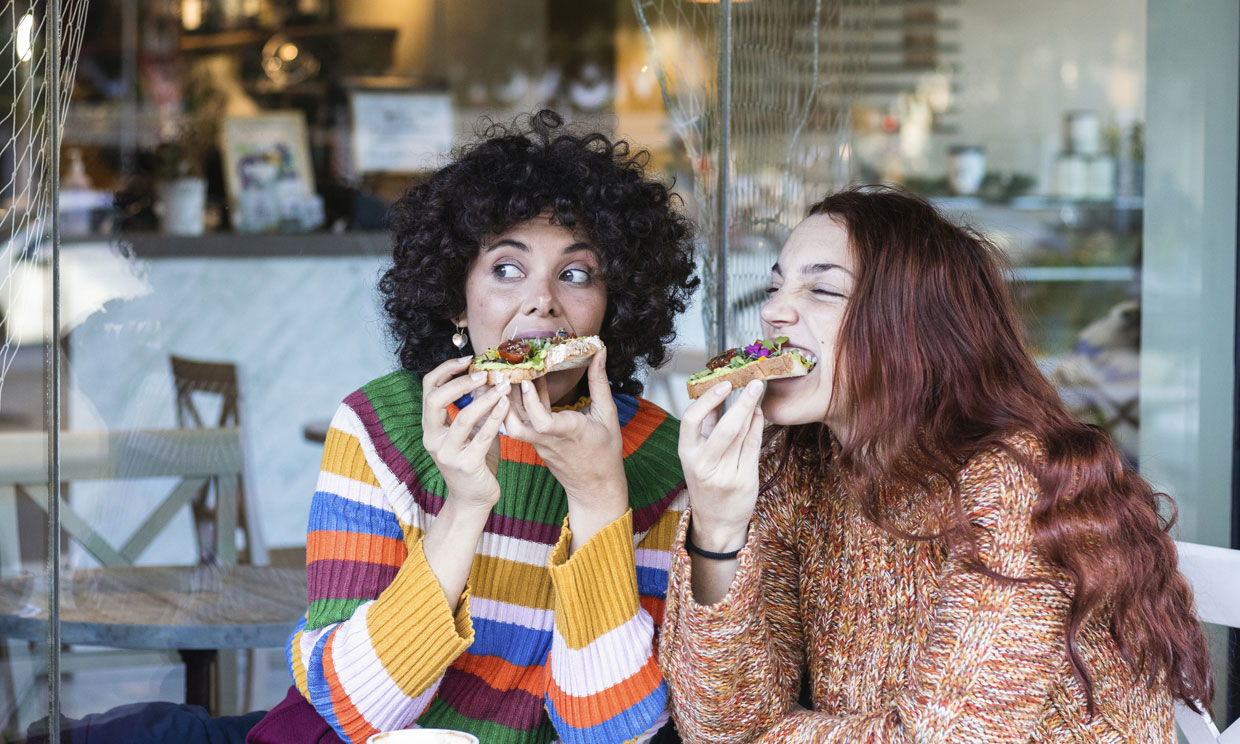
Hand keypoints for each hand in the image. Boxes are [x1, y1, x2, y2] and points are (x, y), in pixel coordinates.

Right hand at [421, 356, 509, 510]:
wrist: (474, 499)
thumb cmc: (474, 461)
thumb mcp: (471, 431)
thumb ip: (474, 408)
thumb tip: (487, 378)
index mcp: (431, 427)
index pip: (428, 389)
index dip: (445, 370)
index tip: (468, 359)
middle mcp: (433, 439)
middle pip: (435, 400)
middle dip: (460, 382)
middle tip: (484, 374)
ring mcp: (447, 453)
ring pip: (462, 418)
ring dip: (484, 399)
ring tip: (502, 386)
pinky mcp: (465, 465)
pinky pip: (481, 437)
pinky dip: (495, 418)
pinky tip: (506, 404)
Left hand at [504, 348, 628, 542]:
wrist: (595, 487)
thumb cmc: (605, 452)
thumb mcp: (608, 414)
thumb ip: (600, 382)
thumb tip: (599, 352)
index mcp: (568, 432)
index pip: (542, 421)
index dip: (531, 401)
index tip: (525, 380)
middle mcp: (548, 439)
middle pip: (514, 426)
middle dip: (503, 400)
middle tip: (501, 371)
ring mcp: (538, 444)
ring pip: (511, 426)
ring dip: (504, 402)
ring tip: (506, 375)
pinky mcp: (534, 444)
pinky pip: (519, 425)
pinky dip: (515, 406)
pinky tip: (520, 385)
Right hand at [678, 379, 765, 551]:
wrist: (717, 521)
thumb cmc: (706, 481)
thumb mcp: (697, 455)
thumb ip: (707, 426)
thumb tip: (718, 392)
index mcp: (687, 455)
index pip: (691, 420)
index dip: (708, 399)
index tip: (725, 384)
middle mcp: (705, 465)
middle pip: (726, 427)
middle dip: (743, 401)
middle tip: (756, 382)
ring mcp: (726, 475)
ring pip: (743, 435)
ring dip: (752, 410)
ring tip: (757, 393)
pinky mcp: (745, 480)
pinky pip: (754, 447)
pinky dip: (757, 426)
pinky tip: (759, 414)